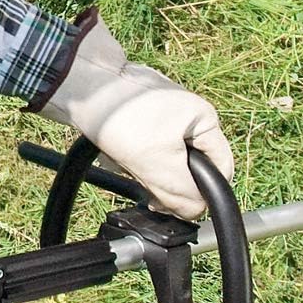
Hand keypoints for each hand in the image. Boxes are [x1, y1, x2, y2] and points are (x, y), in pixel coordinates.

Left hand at [38, 10, 232, 219]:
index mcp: (204, 121)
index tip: (179, 207)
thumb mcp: (158, 165)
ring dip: (145, 173)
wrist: (82, 90)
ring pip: (165, 163)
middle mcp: (189, 118)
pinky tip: (115, 155)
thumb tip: (195, 212)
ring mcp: (166, 118)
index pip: (221, 170)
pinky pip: (145, 152)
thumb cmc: (121, 117)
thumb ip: (183, 194)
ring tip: (125, 163)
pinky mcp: (143, 121)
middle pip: (190, 169)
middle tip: (147, 188)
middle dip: (166, 182)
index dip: (204, 195)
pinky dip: (131, 160)